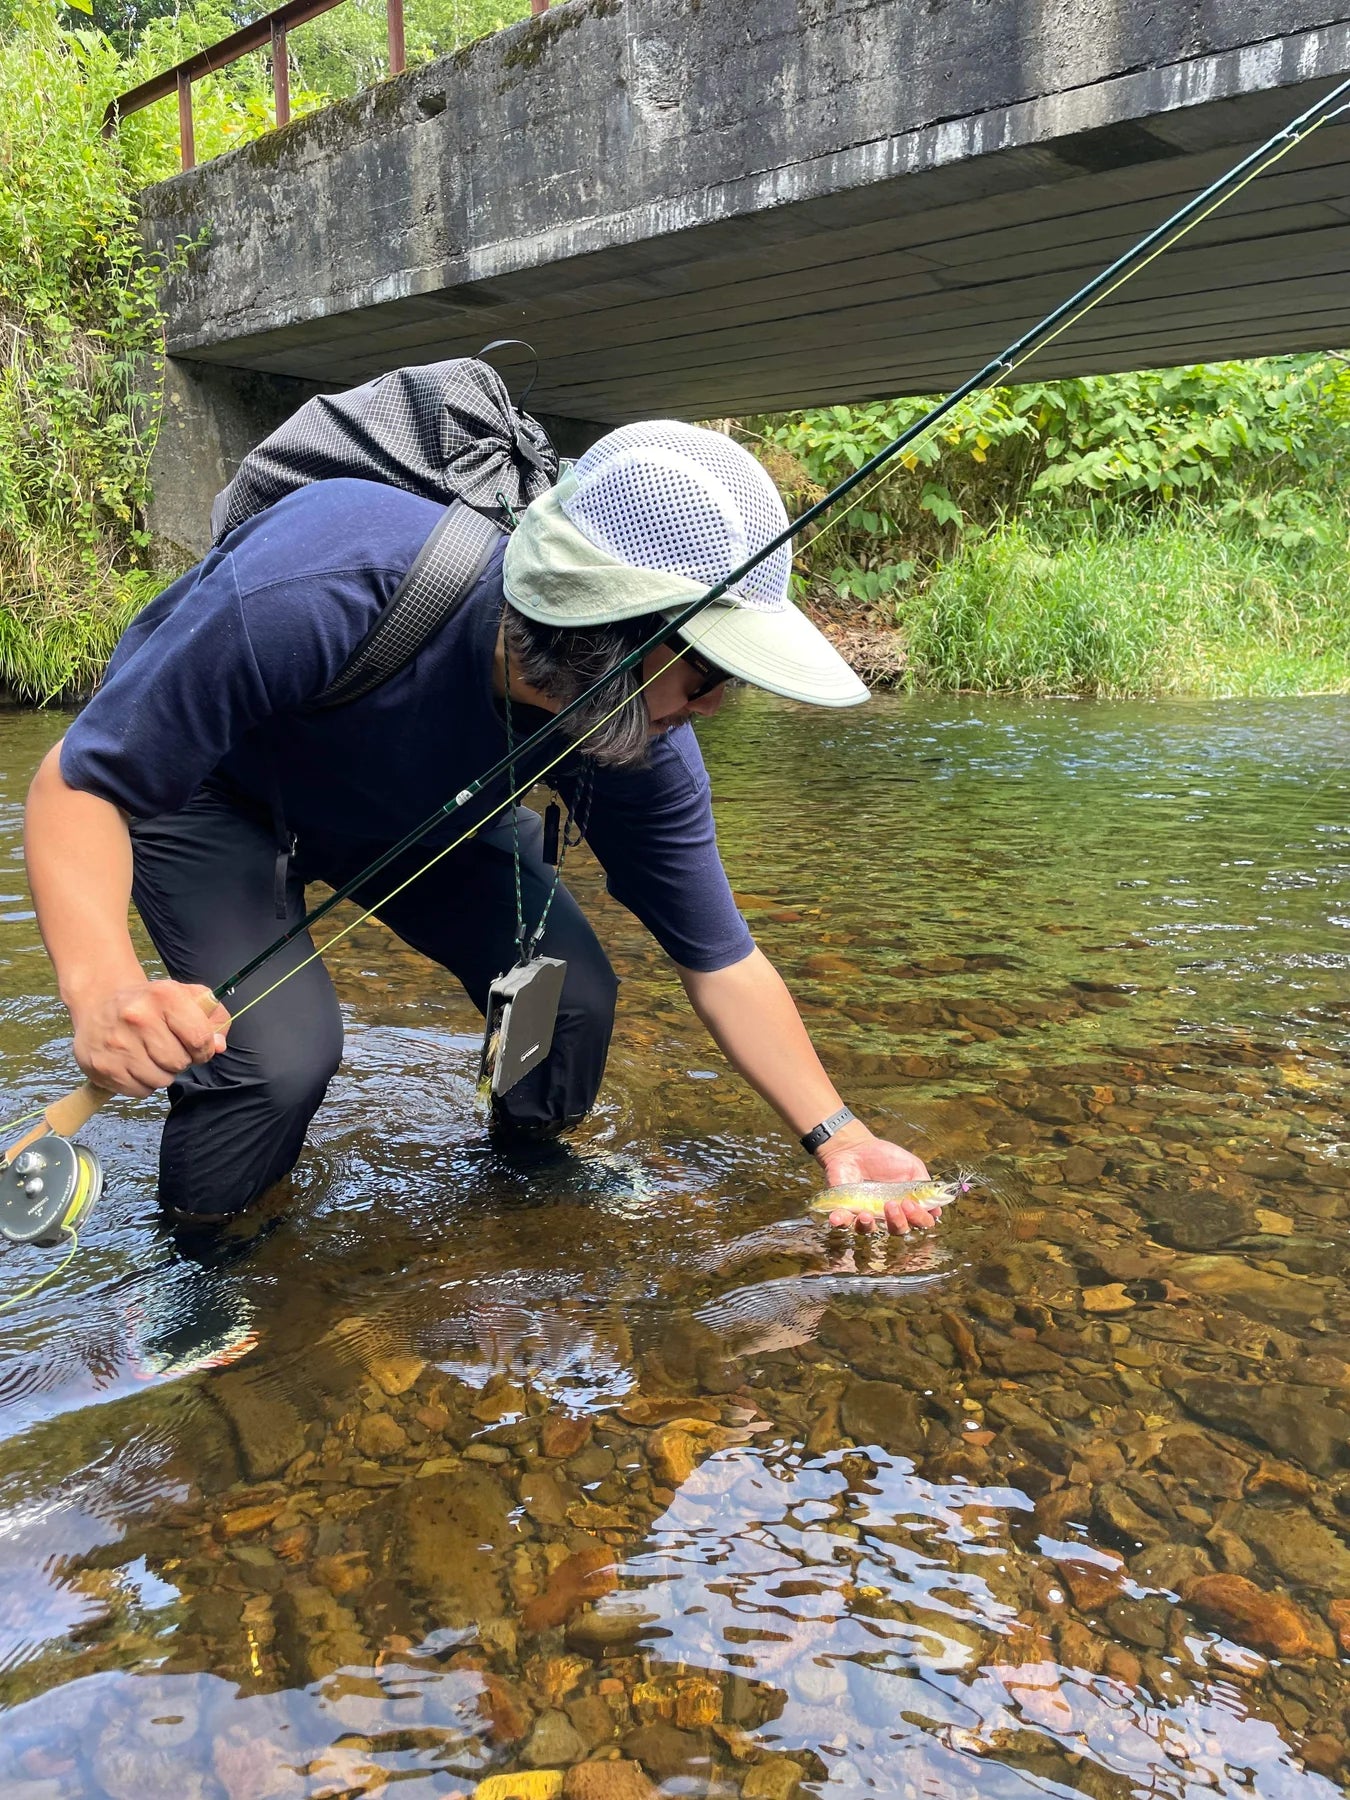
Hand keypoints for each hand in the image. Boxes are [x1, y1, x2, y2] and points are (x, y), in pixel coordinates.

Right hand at [71, 981, 230, 1097]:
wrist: (98, 1003)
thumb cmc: (150, 1004)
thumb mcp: (185, 996)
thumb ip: (213, 1017)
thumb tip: (219, 1046)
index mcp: (164, 996)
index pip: (199, 1038)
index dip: (205, 1049)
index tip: (198, 1047)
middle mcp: (138, 1017)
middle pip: (180, 1062)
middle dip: (182, 1060)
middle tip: (169, 1048)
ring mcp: (118, 1043)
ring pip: (161, 1080)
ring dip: (163, 1073)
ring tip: (151, 1055)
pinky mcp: (103, 1066)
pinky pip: (140, 1090)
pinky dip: (144, 1083)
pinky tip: (136, 1064)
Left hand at [817, 1126, 935, 1235]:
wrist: (855, 1147)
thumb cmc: (885, 1158)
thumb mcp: (912, 1166)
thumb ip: (924, 1186)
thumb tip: (937, 1209)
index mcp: (906, 1207)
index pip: (919, 1222)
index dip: (919, 1218)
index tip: (911, 1203)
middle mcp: (887, 1215)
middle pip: (898, 1230)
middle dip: (898, 1221)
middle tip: (892, 1204)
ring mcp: (866, 1215)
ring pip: (870, 1231)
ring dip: (870, 1224)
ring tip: (866, 1213)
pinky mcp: (845, 1211)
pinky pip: (843, 1223)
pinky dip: (840, 1222)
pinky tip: (837, 1217)